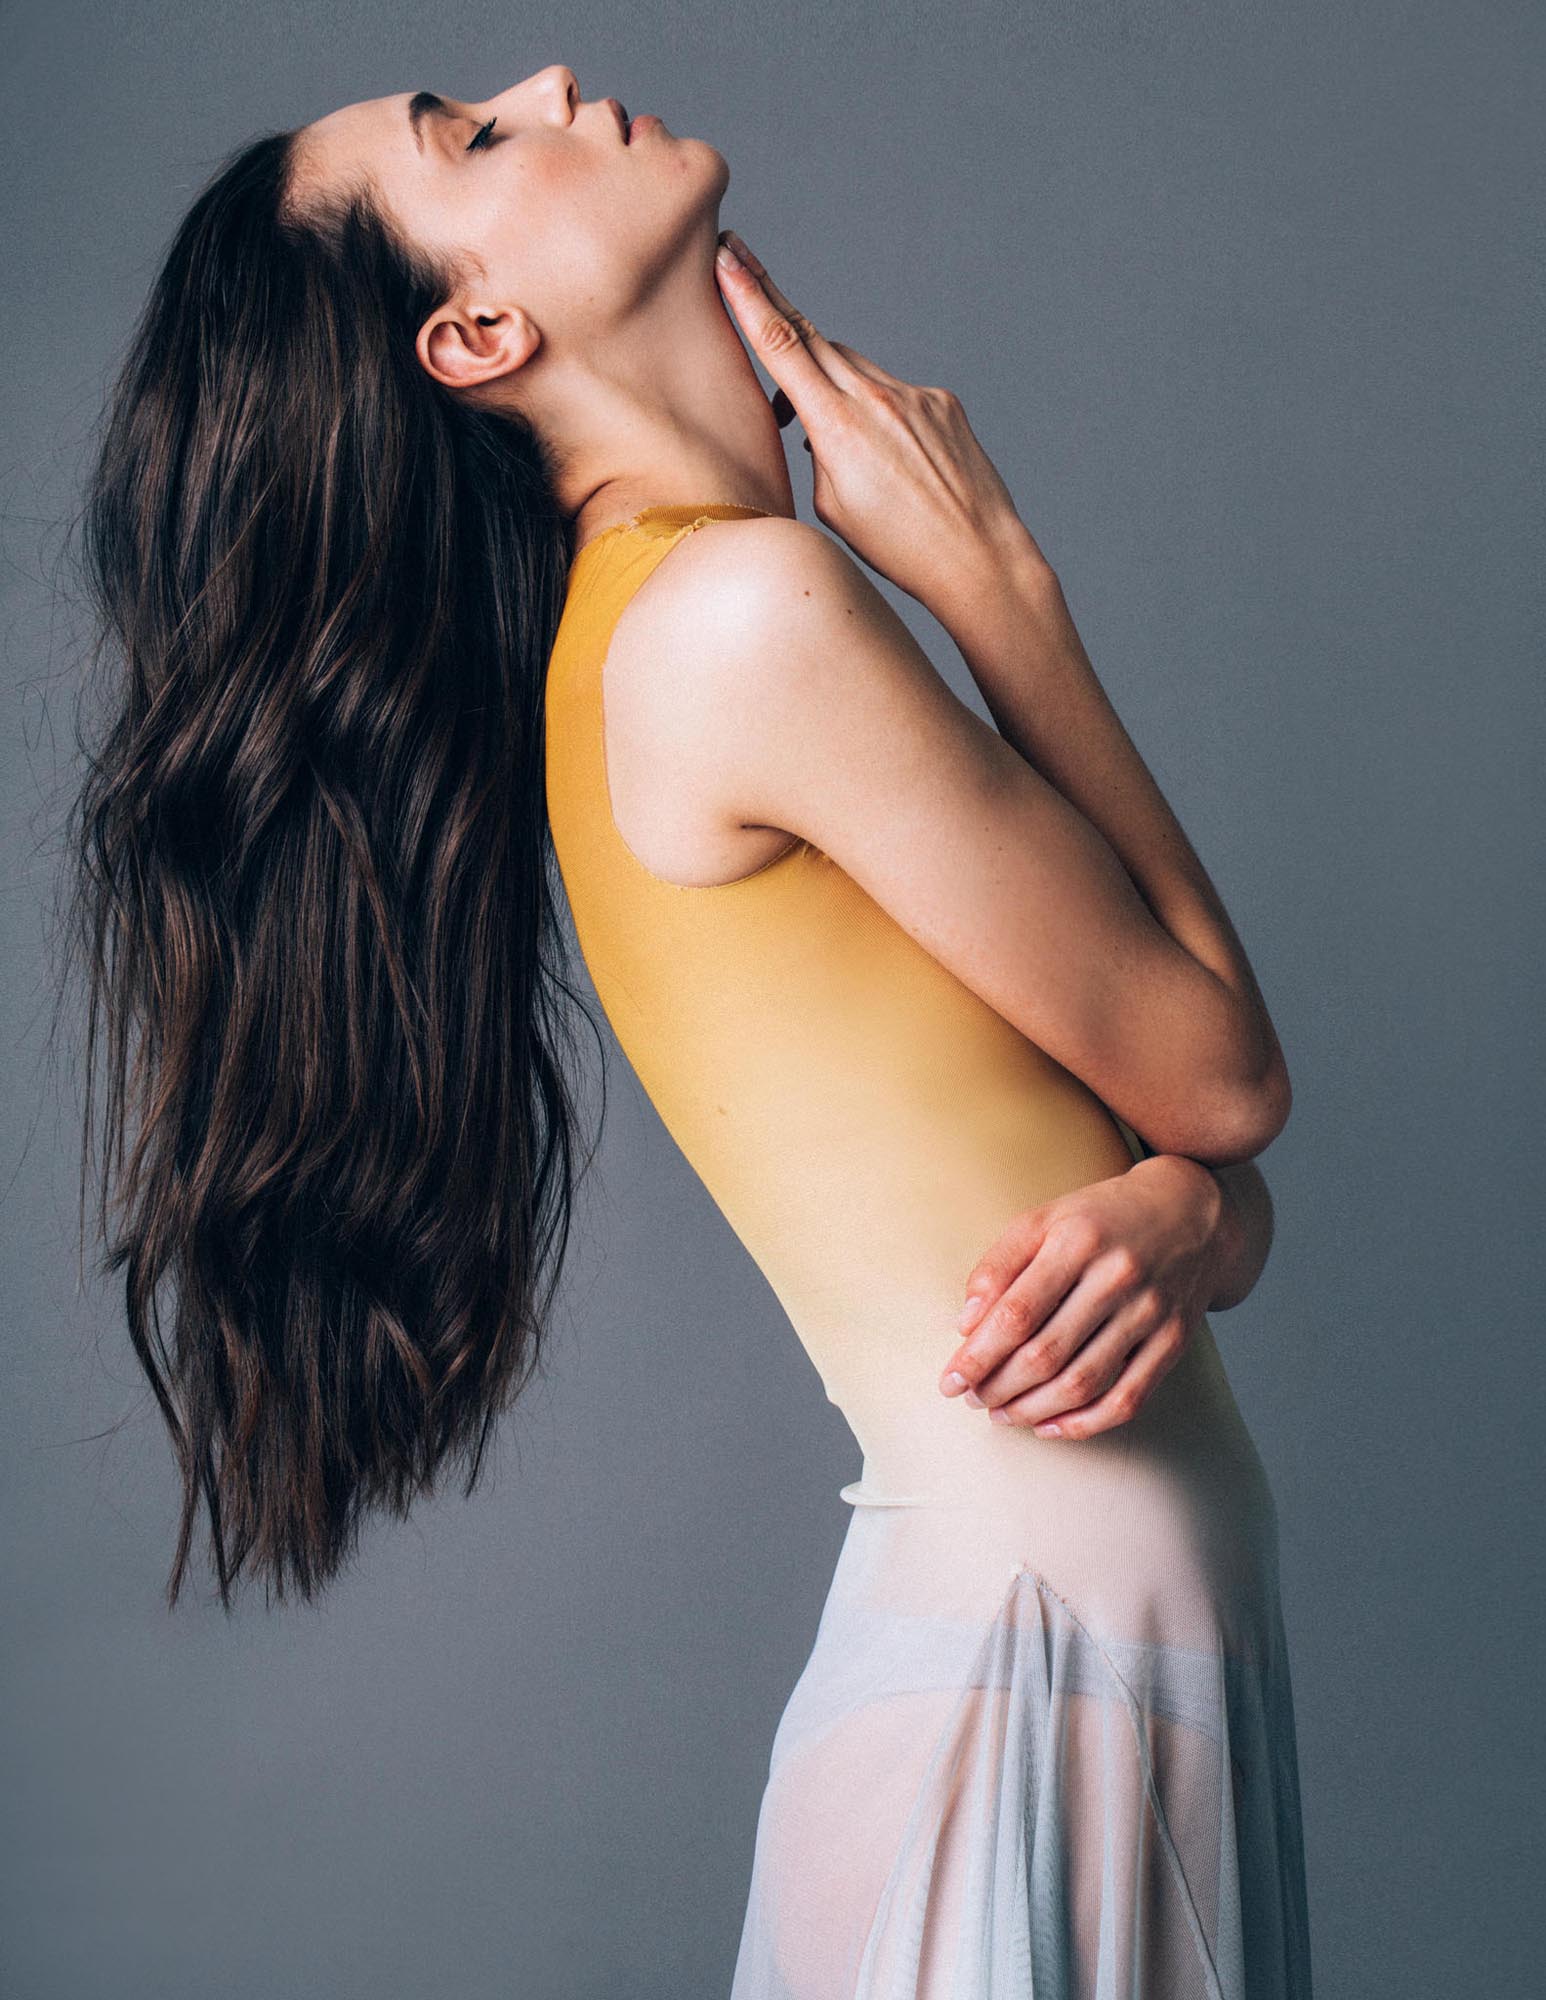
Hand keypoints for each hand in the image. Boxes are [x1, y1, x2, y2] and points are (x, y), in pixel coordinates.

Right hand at [712, 228, 1043, 623]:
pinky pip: (894, 391)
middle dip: (775, 303)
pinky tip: (893, 458)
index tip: (729, 257)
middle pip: (812, 337)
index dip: (750, 298)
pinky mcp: (942, 401)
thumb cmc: (899, 548)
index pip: (782, 347)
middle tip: (743, 260)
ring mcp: (912, 394)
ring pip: (853, 366)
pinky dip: (879, 411)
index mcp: (837, 427)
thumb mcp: (833, 508)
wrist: (977, 555)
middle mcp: (874, 398)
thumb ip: (818, 452)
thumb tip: (819, 425)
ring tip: (834, 432)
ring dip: (831, 381)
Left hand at [937, 1154, 1223, 1438]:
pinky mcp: (1174, 1341)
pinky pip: (1128, 1399)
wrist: (1190, 1213)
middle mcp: (1118, 1277)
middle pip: (1047, 1354)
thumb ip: (998, 1266)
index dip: (978, 1355)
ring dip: (1032, 1409)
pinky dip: (1084, 1424)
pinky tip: (1049, 1426)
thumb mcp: (1042, 1220)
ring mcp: (1151, 1312)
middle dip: (999, 1386)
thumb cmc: (1099, 1219)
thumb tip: (965, 1325)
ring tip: (1001, 1413)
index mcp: (1077, 1241)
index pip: (1017, 1313)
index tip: (950, 1380)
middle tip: (972, 1398)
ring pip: (1083, 1383)